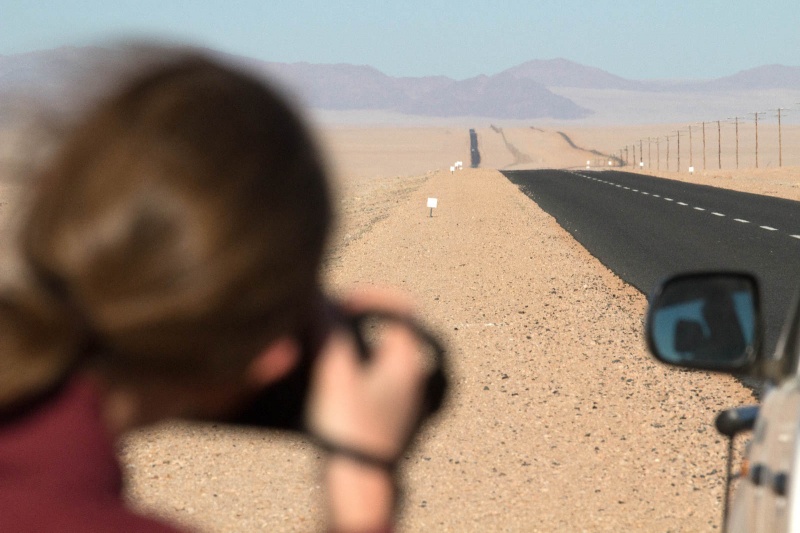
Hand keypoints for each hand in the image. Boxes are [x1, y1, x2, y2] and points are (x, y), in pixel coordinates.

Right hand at [306, 289, 429, 529]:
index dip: (372, 296)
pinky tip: (322, 383)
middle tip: (324, 322)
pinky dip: (349, 373)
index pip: (403, 308)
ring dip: (348, 348)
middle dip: (353, 322)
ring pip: (377, 358)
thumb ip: (326, 331)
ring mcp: (402, 402)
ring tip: (317, 350)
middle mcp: (413, 380)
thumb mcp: (334, 373)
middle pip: (387, 332)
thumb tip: (317, 297)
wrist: (358, 489)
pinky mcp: (386, 420)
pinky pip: (370, 383)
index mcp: (409, 362)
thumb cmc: (352, 432)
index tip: (342, 302)